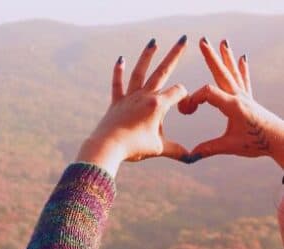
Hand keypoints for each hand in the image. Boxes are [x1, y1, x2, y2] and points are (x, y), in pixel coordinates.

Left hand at [75, 36, 189, 177]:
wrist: (108, 147)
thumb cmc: (134, 148)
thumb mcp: (158, 149)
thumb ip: (176, 151)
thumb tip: (192, 158)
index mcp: (158, 105)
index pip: (178, 92)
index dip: (185, 98)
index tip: (185, 111)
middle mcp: (144, 96)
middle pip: (163, 71)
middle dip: (175, 55)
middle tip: (184, 39)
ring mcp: (129, 98)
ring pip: (140, 72)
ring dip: (147, 56)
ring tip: (153, 42)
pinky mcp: (116, 103)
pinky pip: (117, 85)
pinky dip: (118, 72)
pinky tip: (120, 59)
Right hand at [179, 37, 283, 167]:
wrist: (278, 140)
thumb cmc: (256, 143)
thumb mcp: (230, 147)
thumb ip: (209, 149)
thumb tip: (190, 156)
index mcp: (233, 106)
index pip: (208, 93)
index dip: (194, 99)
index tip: (186, 111)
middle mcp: (239, 97)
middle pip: (222, 73)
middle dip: (211, 57)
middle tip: (203, 41)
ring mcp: (245, 97)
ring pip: (233, 73)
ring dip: (226, 58)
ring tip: (223, 42)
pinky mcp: (249, 100)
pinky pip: (244, 81)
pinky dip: (241, 69)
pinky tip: (242, 58)